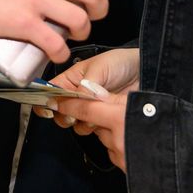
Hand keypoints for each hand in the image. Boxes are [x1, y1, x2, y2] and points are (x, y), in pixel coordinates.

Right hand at [37, 48, 138, 171]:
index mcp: (72, 78)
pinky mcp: (103, 119)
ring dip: (81, 122)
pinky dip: (96, 128)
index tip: (49, 108)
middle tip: (74, 113)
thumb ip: (87, 85)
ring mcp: (91, 108)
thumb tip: (76, 99)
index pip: (50, 90)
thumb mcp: (101, 68)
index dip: (46, 100)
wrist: (146, 73)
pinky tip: (104, 120)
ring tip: (94, 116)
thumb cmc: (122, 62)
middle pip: (59, 111)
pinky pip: (92, 129)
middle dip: (64, 115)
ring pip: (75, 123)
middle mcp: (78, 95)